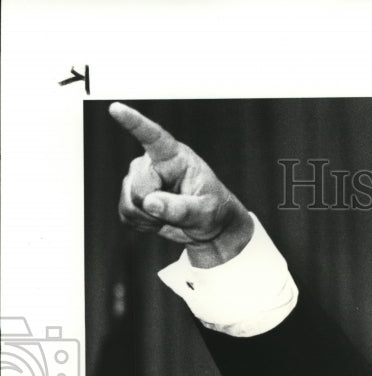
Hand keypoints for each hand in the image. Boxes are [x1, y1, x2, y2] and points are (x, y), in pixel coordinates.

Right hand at [110, 102, 253, 267]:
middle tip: (180, 210)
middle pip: (139, 186)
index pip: (153, 137)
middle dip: (156, 205)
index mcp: (175, 157)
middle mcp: (152, 163)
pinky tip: (159, 220)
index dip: (134, 123)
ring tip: (171, 214)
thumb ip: (181, 208)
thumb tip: (149, 202)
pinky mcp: (131, 197)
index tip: (116, 108)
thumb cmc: (213, 211)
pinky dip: (143, 225)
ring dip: (151, 218)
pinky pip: (126, 215)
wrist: (209, 227)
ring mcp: (138, 179)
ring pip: (130, 202)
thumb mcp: (205, 211)